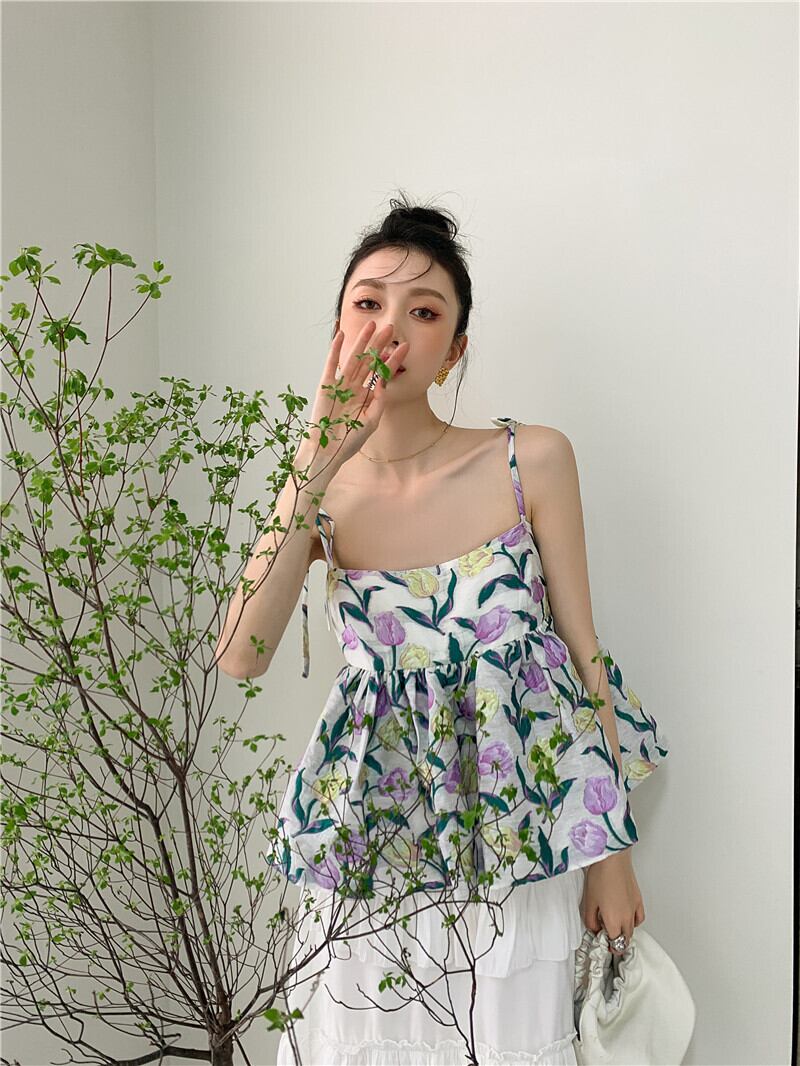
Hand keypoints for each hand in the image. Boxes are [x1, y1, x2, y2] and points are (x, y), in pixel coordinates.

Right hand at [303, 320, 408, 469]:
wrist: (326, 452)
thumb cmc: (347, 442)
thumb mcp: (370, 422)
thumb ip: (379, 401)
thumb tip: (384, 381)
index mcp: (366, 396)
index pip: (382, 374)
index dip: (393, 360)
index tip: (405, 347)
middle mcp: (354, 388)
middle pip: (369, 361)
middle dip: (379, 345)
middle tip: (391, 328)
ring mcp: (340, 385)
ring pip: (353, 359)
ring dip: (362, 342)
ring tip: (372, 325)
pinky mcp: (325, 386)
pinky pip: (331, 364)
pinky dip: (335, 349)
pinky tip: (342, 335)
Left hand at [580, 850, 644, 954]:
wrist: (612, 858)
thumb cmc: (600, 875)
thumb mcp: (588, 901)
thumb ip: (590, 919)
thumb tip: (594, 928)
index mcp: (613, 920)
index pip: (614, 943)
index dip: (607, 945)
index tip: (601, 941)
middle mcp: (627, 917)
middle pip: (624, 939)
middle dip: (616, 942)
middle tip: (606, 936)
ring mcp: (634, 908)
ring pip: (633, 930)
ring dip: (625, 933)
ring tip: (615, 926)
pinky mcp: (638, 899)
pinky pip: (639, 918)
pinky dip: (634, 922)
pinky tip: (626, 917)